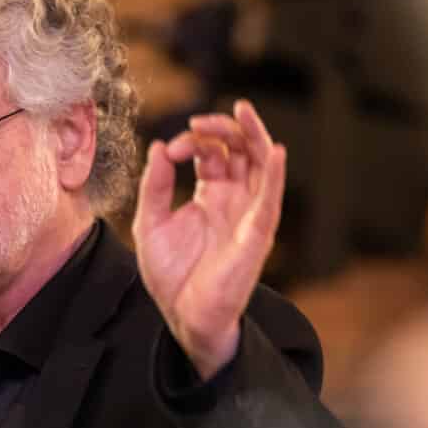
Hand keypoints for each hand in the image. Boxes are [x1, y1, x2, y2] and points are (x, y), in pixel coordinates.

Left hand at [132, 100, 285, 379]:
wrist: (183, 314)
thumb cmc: (170, 274)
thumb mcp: (151, 223)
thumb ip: (155, 185)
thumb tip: (160, 146)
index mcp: (210, 196)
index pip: (212, 154)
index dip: (194, 141)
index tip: (171, 150)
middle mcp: (234, 200)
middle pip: (241, 151)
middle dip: (224, 129)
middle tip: (200, 122)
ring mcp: (248, 214)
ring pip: (262, 164)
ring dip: (253, 136)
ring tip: (240, 112)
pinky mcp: (257, 233)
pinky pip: (272, 198)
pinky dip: (276, 172)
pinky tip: (273, 150)